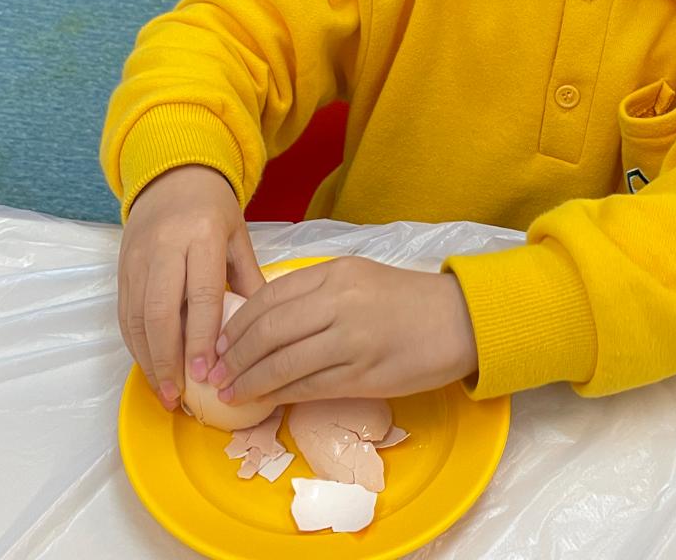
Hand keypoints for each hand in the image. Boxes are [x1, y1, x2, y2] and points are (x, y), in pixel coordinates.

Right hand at [118, 164, 265, 410]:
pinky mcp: (121, 268)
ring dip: (147, 359)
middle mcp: (164, 247)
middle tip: (178, 395)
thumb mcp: (238, 235)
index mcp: (201, 236)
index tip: (205, 372)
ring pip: (136, 317)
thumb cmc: (212, 209)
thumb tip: (263, 326)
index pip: (200, 294)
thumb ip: (248, 278)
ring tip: (163, 391)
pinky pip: (124, 313)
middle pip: (160, 311)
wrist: (171, 176)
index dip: (201, 337)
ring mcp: (137, 258)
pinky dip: (135, 344)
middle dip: (167, 358)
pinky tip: (149, 366)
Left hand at [209, 257, 477, 404]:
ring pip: (283, 362)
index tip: (219, 343)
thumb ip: (316, 294)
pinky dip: (280, 395)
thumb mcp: (359, 279)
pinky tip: (265, 402)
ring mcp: (352, 338)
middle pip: (268, 330)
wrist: (461, 321)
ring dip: (250, 382)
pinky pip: (310, 386)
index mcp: (335, 272)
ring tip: (230, 394)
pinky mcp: (364, 374)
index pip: (269, 297)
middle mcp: (339, 301)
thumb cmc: (409, 302)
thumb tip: (266, 323)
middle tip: (214, 374)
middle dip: (233, 356)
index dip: (237, 324)